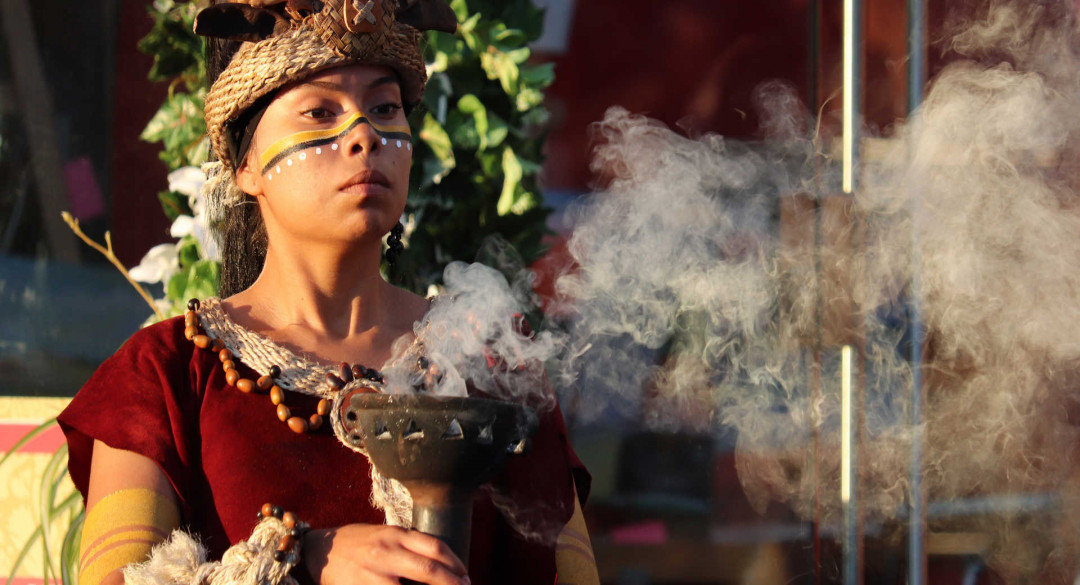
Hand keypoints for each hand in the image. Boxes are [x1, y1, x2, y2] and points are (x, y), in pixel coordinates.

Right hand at [302, 524, 469, 584]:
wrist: (319, 551)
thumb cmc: (356, 543)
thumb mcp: (383, 534)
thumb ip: (408, 545)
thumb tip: (440, 563)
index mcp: (394, 535)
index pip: (435, 547)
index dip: (455, 563)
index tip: (465, 575)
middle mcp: (385, 552)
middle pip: (429, 571)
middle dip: (452, 584)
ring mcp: (372, 574)